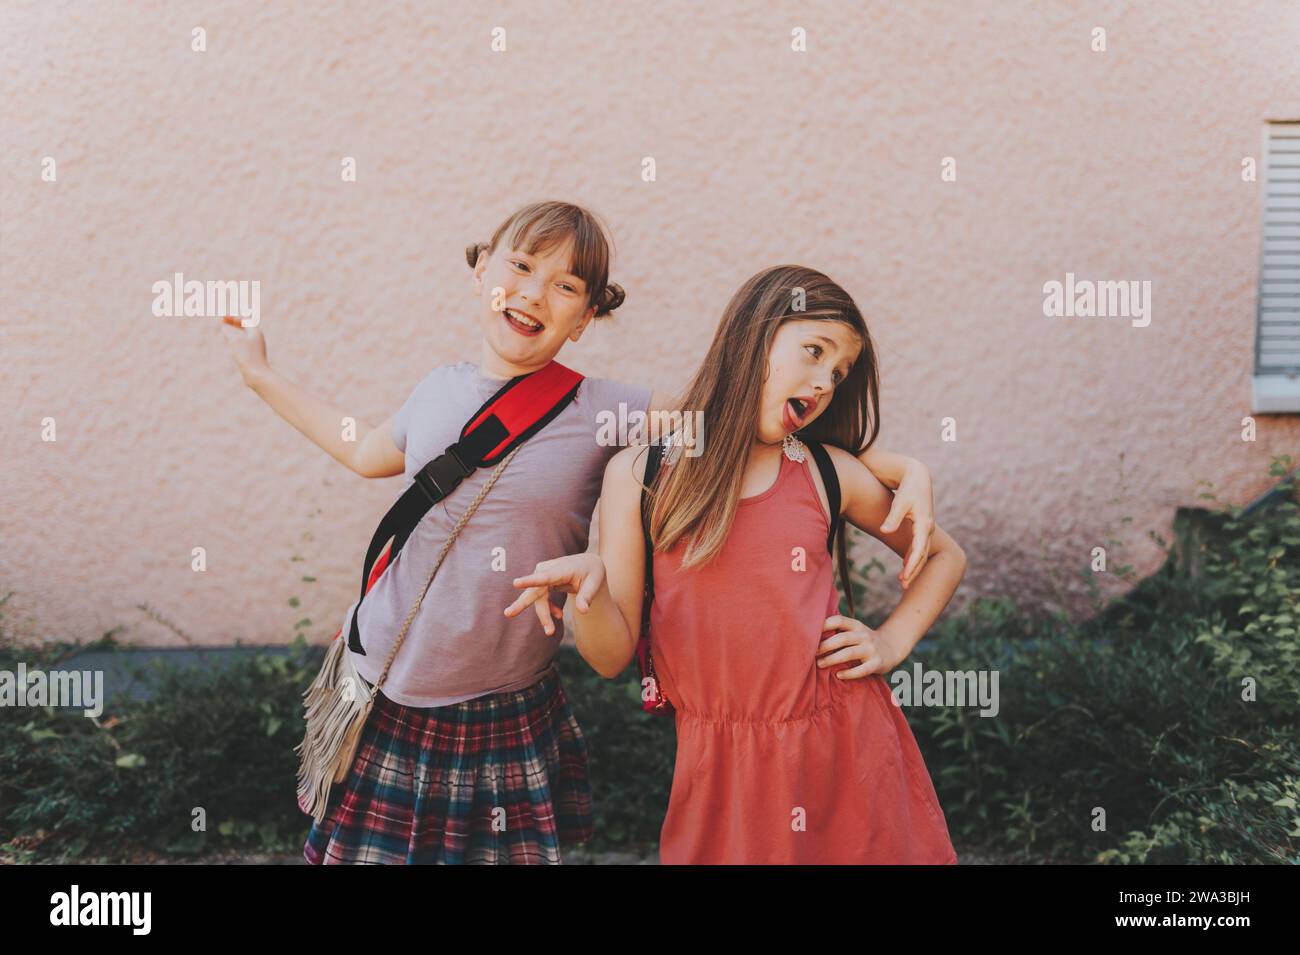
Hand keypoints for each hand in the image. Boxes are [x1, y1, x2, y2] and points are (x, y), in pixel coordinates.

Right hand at [221, 315, 270, 389]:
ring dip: (235, 332)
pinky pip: (244, 345)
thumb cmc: (246, 355)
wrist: (257, 374)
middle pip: (246, 327)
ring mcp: (256, 348)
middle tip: (223, 321)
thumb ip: (228, 332)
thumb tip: (224, 328)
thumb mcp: (234, 340)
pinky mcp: (253, 356)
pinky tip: (231, 345)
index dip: (233, 317)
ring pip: (244, 337)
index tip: (223, 317)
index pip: (244, 320)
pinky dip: (237, 342)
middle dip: (234, 323)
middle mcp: (257, 339)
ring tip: (225, 331)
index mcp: (255, 332)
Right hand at [504, 553, 605, 637]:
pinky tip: (558, 615)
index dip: (530, 581)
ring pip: (537, 599)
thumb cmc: (592, 573)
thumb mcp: (595, 583)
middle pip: (534, 590)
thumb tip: (583, 611)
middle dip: (522, 603)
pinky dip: (548, 609)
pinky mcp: (541, 582)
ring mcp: (543, 575)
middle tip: (508, 614)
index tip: (515, 583)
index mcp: (563, 569)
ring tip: (550, 632)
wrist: (586, 564)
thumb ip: (587, 596)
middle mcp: (549, 570)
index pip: (545, 577)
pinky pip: (541, 599)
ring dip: (544, 615)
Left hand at [815, 615, 905, 679]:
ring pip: (849, 653)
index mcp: (856, 625)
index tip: (810, 633)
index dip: (824, 625)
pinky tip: (839, 675)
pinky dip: (849, 673)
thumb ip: (839, 631)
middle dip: (825, 646)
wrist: (892, 648)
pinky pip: (861, 669)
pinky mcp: (877, 663)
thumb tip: (811, 635)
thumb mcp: (855, 631)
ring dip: (832, 659)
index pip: (839, 620)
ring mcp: (871, 649)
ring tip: (820, 664)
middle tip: (811, 653)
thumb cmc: (864, 640)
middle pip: (842, 638)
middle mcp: (864, 635)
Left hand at [880, 460, 934, 589]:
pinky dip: (913, 558)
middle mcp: (928, 528)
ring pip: (922, 553)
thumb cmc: (908, 488)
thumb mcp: (900, 502)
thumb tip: (885, 531)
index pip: (920, 549)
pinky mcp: (922, 527)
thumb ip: (893, 517)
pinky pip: (919, 547)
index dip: (912, 564)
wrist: (918, 477)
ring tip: (904, 582)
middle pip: (922, 555)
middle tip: (904, 586)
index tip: (905, 576)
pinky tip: (905, 566)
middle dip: (914, 571)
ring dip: (914, 567)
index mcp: (925, 523)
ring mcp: (927, 529)